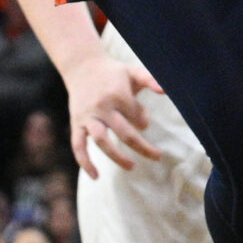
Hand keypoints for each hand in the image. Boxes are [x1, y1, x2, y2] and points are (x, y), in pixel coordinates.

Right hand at [65, 54, 164, 176]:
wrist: (82, 66)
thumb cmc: (113, 72)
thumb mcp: (133, 71)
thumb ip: (150, 79)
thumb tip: (165, 91)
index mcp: (117, 94)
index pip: (137, 116)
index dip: (144, 120)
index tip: (143, 121)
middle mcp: (102, 106)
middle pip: (124, 132)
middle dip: (142, 147)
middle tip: (157, 156)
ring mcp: (88, 117)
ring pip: (102, 141)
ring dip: (117, 157)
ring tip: (132, 167)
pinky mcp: (76, 123)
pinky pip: (78, 146)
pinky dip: (85, 162)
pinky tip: (96, 176)